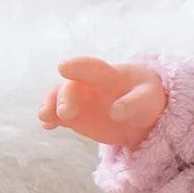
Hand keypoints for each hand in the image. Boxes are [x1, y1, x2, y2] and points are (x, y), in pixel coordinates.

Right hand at [37, 56, 166, 146]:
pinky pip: (58, 116)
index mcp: (109, 74)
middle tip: (65, 112)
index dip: (78, 66)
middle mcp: (88, 84)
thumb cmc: (146, 98)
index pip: (92, 67)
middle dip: (65, 97)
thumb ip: (133, 103)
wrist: (141, 114)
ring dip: (50, 105)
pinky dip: (50, 119)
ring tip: (45, 117)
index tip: (63, 67)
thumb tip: (115, 111)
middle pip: (72, 86)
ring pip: (59, 98)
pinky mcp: (74, 116)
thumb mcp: (148, 99)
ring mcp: (79, 100)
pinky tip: (47, 126)